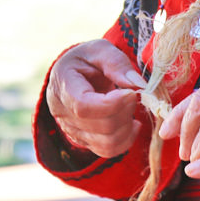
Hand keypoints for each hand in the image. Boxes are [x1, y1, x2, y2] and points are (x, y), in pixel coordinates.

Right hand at [46, 40, 147, 157]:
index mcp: (62, 85)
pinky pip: (108, 151)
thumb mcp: (100, 50)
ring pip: (106, 143)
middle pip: (100, 126)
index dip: (112, 104)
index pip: (83, 106)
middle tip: (134, 94)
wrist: (75, 73)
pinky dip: (127, 140)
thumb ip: (116, 63)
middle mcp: (61, 113)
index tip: (131, 92)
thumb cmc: (88, 59)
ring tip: (132, 107)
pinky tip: (132, 123)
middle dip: (125, 112)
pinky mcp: (84, 141)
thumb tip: (138, 85)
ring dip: (128, 127)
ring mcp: (71, 130)